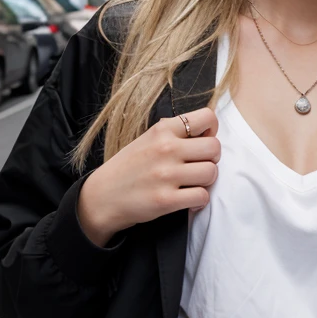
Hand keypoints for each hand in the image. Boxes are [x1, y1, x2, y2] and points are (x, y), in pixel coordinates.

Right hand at [77, 107, 219, 245]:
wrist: (102, 197)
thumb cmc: (128, 168)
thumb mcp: (147, 139)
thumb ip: (174, 133)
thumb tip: (205, 130)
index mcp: (162, 130)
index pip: (207, 117)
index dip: (212, 130)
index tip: (203, 141)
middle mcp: (166, 149)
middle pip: (214, 147)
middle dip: (212, 158)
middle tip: (199, 165)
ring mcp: (166, 175)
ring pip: (211, 172)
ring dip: (206, 181)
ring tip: (193, 183)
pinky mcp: (166, 200)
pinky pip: (202, 196)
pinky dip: (200, 200)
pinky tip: (189, 200)